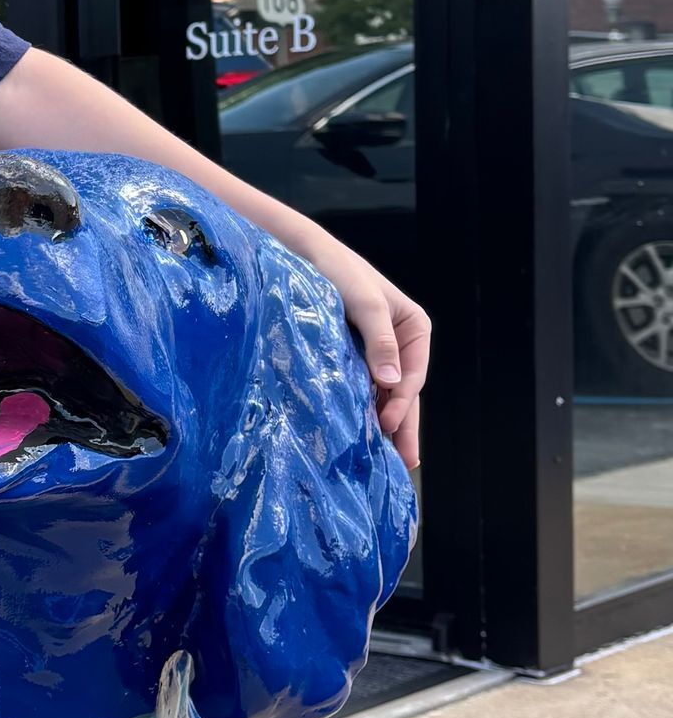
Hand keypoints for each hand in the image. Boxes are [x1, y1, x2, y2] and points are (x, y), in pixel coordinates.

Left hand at [294, 230, 429, 471]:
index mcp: (413, 328)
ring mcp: (376, 354)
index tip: (387, 422)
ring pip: (385, 395)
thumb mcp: (364, 303)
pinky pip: (362, 390)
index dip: (402, 400)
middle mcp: (399, 345)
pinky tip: (363, 436)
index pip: (413, 374)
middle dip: (404, 426)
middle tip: (406, 462)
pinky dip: (366, 411)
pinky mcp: (352, 359)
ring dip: (387, 425)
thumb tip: (390, 380)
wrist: (303, 255)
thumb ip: (379, 340)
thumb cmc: (338, 272)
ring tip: (388, 461)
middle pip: (405, 392)